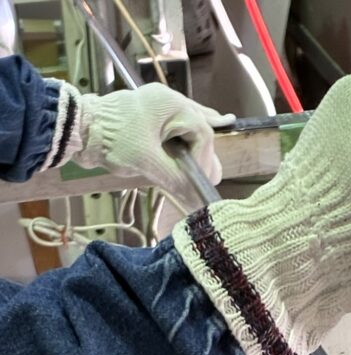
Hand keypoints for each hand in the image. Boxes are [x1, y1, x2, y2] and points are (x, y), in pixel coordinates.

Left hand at [74, 84, 234, 208]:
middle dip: (206, 153)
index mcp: (170, 104)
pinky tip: (209, 122)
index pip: (202, 133)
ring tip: (215, 157)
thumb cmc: (111, 140)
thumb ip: (176, 180)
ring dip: (200, 142)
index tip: (199, 180)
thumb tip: (196, 200)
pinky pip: (176, 123)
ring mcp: (157, 106)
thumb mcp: (147, 163)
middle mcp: (167, 100)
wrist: (77, 130)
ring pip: (189, 124)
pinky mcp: (148, 116)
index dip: (205, 160)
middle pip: (199, 127)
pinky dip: (188, 132)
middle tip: (212, 177)